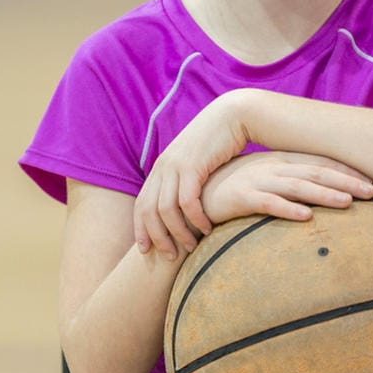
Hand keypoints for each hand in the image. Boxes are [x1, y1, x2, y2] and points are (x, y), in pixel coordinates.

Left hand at [134, 93, 252, 256]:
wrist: (233, 116)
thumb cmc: (219, 145)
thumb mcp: (196, 165)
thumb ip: (187, 184)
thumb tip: (184, 210)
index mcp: (160, 169)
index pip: (141, 204)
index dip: (140, 229)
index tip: (145, 251)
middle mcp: (162, 167)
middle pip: (149, 211)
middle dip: (157, 237)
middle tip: (169, 256)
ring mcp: (175, 165)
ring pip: (166, 210)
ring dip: (178, 233)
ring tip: (191, 247)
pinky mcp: (193, 165)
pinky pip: (188, 201)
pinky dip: (195, 219)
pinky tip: (206, 229)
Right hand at [200, 151, 372, 226]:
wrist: (193, 196)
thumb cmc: (232, 191)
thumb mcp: (263, 181)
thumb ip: (287, 184)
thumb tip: (317, 194)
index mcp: (278, 162)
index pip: (318, 163)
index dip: (345, 170)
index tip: (370, 179)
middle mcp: (271, 168)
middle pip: (315, 173)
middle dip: (345, 181)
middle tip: (372, 191)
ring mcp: (256, 181)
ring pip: (297, 187)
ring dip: (324, 195)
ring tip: (348, 203)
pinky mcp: (241, 198)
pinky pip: (268, 204)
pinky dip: (288, 209)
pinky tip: (307, 216)